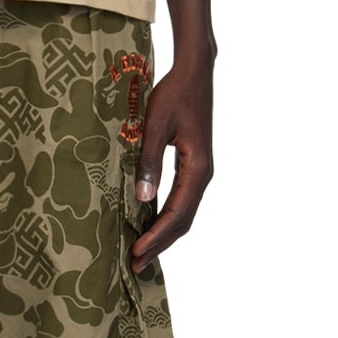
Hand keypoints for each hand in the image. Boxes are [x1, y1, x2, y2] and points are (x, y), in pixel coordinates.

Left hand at [130, 62, 213, 272]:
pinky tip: (148, 219)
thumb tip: (142, 198)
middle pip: (183, 221)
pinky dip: (166, 214)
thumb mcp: (157, 125)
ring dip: (163, 232)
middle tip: (135, 264)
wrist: (194, 73)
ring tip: (141, 250)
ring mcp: (200, 171)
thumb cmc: (175, 94)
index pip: (177, 214)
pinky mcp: (193, 164)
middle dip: (159, 243)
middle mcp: (202, 175)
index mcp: (197, 169)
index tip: (136, 253)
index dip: (156, 236)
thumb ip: (150, 160)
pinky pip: (181, 198)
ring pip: (183, 212)